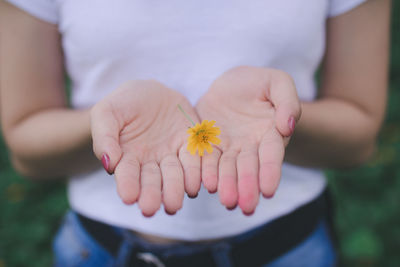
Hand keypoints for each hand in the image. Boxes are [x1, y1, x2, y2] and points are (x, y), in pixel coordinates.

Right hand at [91, 80, 200, 215]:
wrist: (151, 92)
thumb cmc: (123, 104)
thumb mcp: (107, 112)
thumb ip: (104, 137)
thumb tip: (109, 163)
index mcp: (127, 158)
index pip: (127, 174)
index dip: (128, 185)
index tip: (129, 197)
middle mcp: (151, 162)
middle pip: (152, 181)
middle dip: (152, 195)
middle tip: (151, 208)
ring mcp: (172, 155)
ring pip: (175, 175)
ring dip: (175, 189)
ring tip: (174, 202)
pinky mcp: (190, 145)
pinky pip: (195, 159)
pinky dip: (196, 172)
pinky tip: (195, 184)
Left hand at [196, 66, 300, 214]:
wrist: (231, 85)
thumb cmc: (260, 83)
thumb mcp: (278, 82)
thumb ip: (287, 100)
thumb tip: (287, 126)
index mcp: (271, 133)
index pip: (272, 154)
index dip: (270, 171)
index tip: (268, 190)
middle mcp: (251, 146)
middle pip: (249, 168)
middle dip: (248, 187)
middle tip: (246, 207)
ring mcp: (229, 148)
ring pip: (228, 169)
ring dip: (228, 186)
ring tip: (227, 202)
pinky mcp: (210, 146)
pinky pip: (207, 160)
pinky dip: (208, 173)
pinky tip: (207, 185)